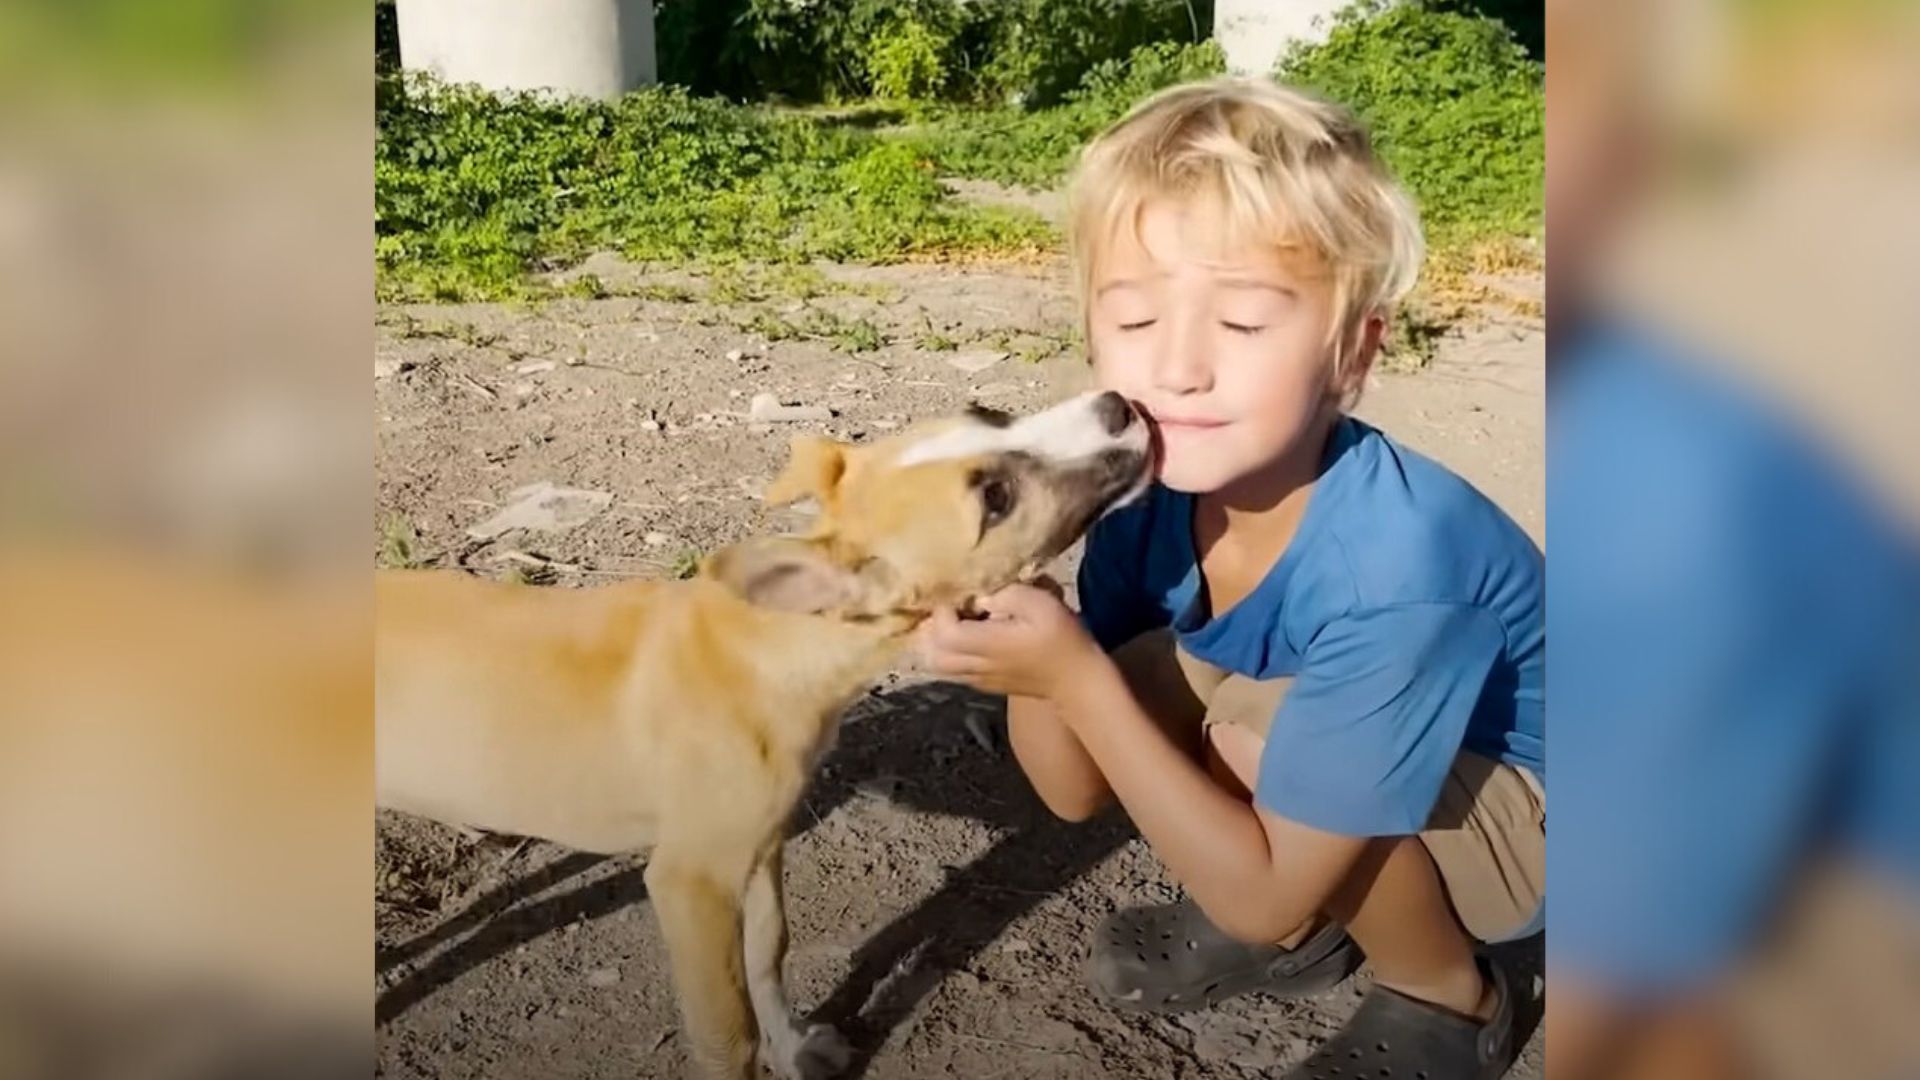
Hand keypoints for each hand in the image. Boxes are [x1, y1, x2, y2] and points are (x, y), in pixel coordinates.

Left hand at [917, 579, 1105, 700]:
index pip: (945, 632)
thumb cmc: (1062, 638)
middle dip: (932, 630)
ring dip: (939, 645)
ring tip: (954, 624)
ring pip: (940, 667)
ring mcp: (980, 680)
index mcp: (989, 645)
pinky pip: (954, 672)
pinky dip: (950, 655)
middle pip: (933, 654)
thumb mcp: (1041, 604)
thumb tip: (980, 599)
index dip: (943, 611)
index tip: (957, 596)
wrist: (1077, 680)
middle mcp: (978, 666)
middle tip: (949, 610)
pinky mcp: (986, 686)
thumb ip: (1007, 595)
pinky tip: (967, 640)